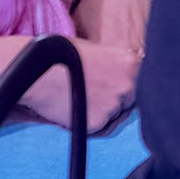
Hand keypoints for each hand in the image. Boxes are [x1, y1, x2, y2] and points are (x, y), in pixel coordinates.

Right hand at [26, 38, 140, 132]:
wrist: (35, 69)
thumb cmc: (61, 53)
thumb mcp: (99, 51)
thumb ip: (118, 65)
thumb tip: (128, 76)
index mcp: (132, 64)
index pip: (144, 83)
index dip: (129, 87)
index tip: (116, 88)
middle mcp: (128, 86)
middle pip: (130, 102)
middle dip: (116, 101)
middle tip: (93, 93)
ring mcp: (113, 106)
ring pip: (114, 116)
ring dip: (101, 112)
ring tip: (78, 96)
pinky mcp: (97, 123)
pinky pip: (97, 127)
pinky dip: (86, 122)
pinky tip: (71, 106)